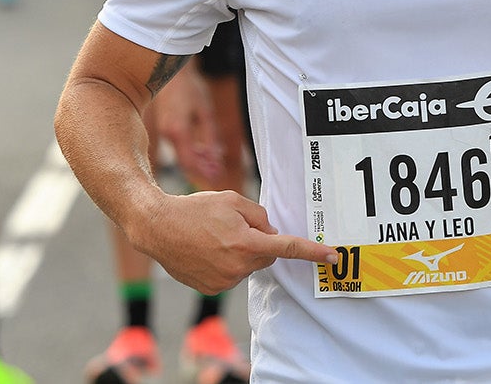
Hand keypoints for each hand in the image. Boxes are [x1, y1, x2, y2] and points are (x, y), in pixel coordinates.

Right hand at [131, 191, 337, 294]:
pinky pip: (231, 275)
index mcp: (246, 244)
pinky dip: (225, 263)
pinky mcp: (211, 289)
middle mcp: (237, 268)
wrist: (157, 228)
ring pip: (247, 266)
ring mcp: (223, 282)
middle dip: (257, 242)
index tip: (333, 257)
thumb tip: (270, 234)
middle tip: (233, 226)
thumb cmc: (195, 210)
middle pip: (264, 255)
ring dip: (240, 253)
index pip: (287, 248)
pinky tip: (206, 251)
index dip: (312, 252)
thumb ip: (260, 216)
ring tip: (213, 237)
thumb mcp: (233, 200)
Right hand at [152, 61, 222, 186]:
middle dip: (202, 168)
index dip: (204, 173)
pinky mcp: (163, 126)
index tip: (218, 176)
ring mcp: (163, 130)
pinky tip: (202, 148)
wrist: (173, 71)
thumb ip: (210, 137)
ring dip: (197, 159)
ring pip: (180, 154)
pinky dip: (190, 150)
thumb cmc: (191, 88)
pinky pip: (177, 145)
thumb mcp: (206, 112)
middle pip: (184, 162)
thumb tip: (216, 158)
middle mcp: (167, 134)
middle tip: (219, 170)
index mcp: (178, 131)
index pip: (190, 163)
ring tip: (214, 158)